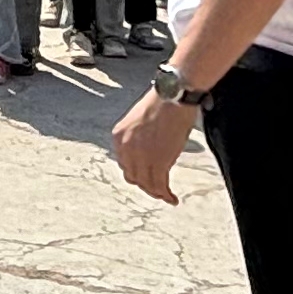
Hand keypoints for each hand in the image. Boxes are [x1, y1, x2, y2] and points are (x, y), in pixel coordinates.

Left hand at [108, 89, 193, 204]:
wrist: (174, 95)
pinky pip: (160, 185)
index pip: (124, 163)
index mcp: (118, 136)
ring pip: (146, 184)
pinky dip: (166, 195)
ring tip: (166, 195)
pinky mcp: (158, 162)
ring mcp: (141, 156)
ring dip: (156, 192)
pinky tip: (172, 198)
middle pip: (133, 176)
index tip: (146, 177)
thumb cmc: (164, 102)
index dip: (136, 173)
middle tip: (157, 188)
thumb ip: (139, 138)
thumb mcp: (140, 120)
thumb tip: (150, 150)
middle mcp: (125, 148)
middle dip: (145, 184)